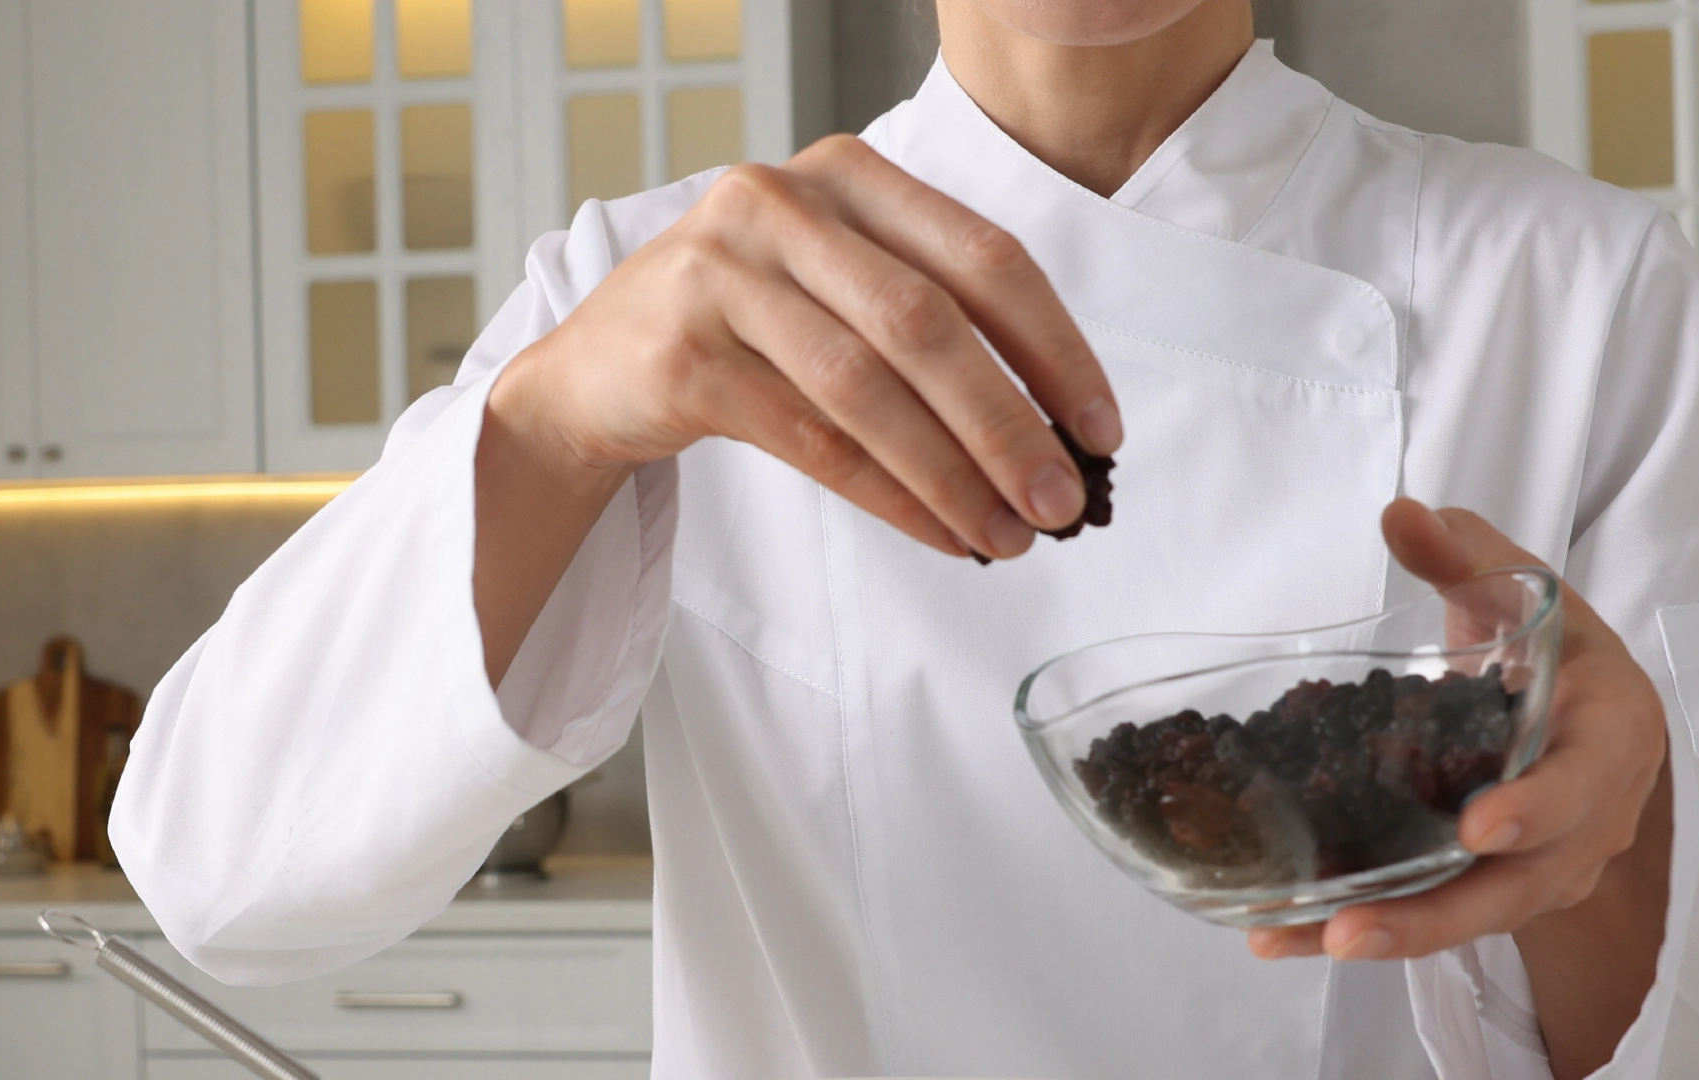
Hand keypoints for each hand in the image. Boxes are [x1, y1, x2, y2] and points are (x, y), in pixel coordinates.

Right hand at [493, 134, 1121, 561]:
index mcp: (849, 176)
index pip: (983, 258)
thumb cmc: (747, 328)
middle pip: (928, 323)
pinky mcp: (682, 355)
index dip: (1055, 348)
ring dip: (954, 473)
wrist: (598, 368)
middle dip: (1011, 423)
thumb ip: (933, 324)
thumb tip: (1055, 434)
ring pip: (869, 387)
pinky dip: (890, 496)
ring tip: (1010, 534)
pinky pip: (812, 440)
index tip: (1101, 428)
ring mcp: (721, 273)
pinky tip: (942, 533)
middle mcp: (783, 205)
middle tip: (1064, 501)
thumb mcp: (840, 288)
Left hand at [1248, 499, 1669, 965]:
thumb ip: (1467, 552)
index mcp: (1610, 737)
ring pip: (1467, 916)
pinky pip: (1432, 916)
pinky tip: (1282, 932)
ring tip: (1297, 940)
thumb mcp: (1525, 588)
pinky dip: (1362, 926)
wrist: (1583, 709)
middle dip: (1437, 914)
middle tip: (1356, 928)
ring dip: (1385, 935)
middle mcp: (1585, 822)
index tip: (1478, 828)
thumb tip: (1401, 514)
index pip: (1584, 783)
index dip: (1538, 810)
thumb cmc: (1554, 644)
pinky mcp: (1490, 889)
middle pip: (1518, 884)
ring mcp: (1540, 868)